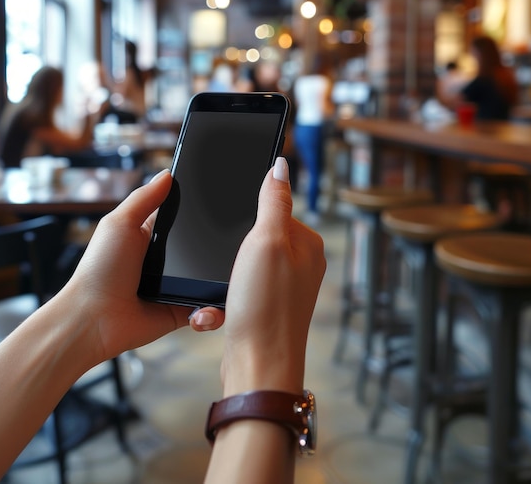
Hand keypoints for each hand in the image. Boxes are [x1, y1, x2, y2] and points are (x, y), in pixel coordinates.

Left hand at [57, 170, 223, 364]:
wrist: (94, 320)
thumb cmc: (99, 270)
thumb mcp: (119, 223)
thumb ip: (144, 198)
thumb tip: (167, 173)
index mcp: (150, 235)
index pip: (182, 217)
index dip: (201, 210)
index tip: (224, 199)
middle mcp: (165, 260)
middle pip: (202, 245)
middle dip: (218, 244)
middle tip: (238, 242)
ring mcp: (175, 285)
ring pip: (210, 276)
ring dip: (221, 277)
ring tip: (232, 276)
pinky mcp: (182, 310)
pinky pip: (208, 307)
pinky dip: (214, 309)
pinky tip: (210, 306)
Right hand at [191, 157, 326, 394]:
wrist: (257, 366)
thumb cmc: (265, 305)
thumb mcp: (266, 241)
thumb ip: (273, 200)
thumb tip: (280, 165)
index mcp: (307, 243)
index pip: (274, 208)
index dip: (246, 219)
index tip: (233, 236)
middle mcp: (301, 264)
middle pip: (254, 236)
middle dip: (231, 251)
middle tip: (229, 268)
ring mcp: (285, 287)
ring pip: (241, 264)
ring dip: (224, 276)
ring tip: (226, 295)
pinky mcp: (267, 306)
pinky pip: (238, 289)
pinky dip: (225, 297)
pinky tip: (223, 310)